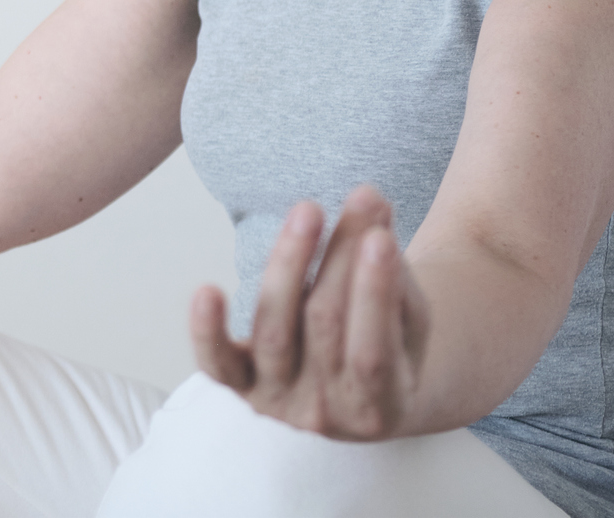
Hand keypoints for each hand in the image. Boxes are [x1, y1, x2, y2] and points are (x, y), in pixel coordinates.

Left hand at [188, 184, 431, 439]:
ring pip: (273, 331)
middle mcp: (324, 413)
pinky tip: (207, 291)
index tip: (380, 238)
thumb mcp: (407, 323)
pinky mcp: (238, 386)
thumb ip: (396, 274)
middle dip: (341, 256)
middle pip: (324, 325)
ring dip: (289, 263)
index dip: (374, 295)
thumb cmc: (383, 345)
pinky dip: (207, 331)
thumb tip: (373, 204)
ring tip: (309, 209)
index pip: (372, 353)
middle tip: (360, 200)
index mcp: (378, 408)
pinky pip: (216, 364)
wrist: (348, 396)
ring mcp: (276, 401)